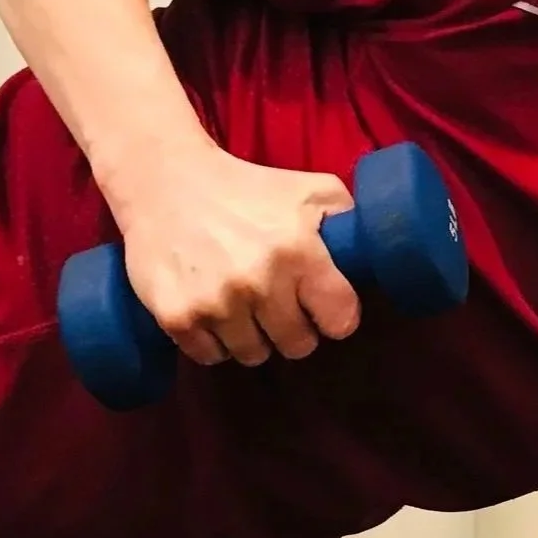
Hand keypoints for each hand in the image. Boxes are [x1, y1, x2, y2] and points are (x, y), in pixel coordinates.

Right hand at [106, 141, 361, 367]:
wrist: (163, 180)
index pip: (340, 319)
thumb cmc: (246, 187)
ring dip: (251, 336)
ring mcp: (215, 302)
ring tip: (240, 303)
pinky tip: (210, 310)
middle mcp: (259, 281)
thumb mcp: (309, 189)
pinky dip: (212, 341)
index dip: (334, 315)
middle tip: (276, 302)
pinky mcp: (177, 316)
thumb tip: (373, 257)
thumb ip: (348, 221)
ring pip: (252, 355)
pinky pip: (209, 357)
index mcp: (299, 251)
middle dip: (292, 327)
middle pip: (297, 346)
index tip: (321, 306)